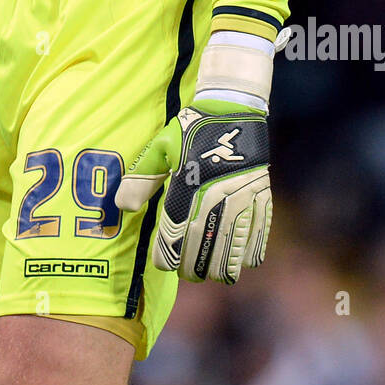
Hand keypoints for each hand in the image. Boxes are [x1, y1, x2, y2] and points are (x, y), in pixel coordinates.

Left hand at [115, 98, 270, 283]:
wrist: (234, 110)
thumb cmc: (193, 129)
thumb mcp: (162, 148)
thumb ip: (142, 179)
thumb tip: (123, 207)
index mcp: (188, 185)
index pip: (174, 236)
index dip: (167, 257)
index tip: (163, 263)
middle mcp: (215, 197)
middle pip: (203, 250)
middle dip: (192, 269)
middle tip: (186, 273)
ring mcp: (242, 199)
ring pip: (232, 251)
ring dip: (220, 268)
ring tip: (211, 274)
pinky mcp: (262, 199)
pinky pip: (256, 239)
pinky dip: (247, 256)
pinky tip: (238, 260)